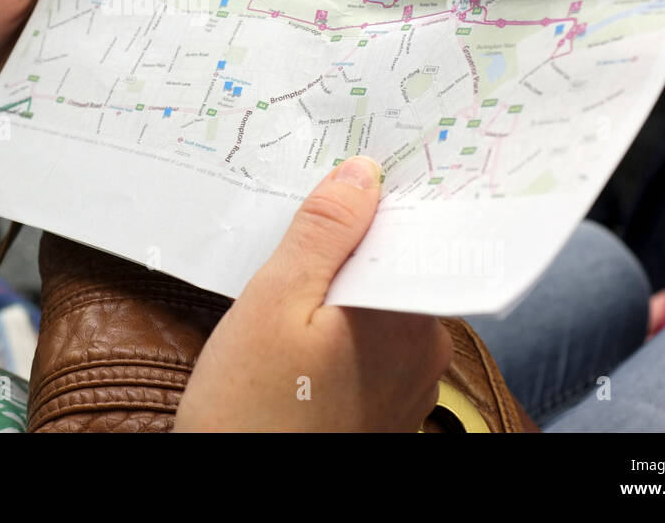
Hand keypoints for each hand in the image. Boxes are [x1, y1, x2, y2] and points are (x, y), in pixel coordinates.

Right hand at [174, 156, 451, 431]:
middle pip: (391, 262)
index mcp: (409, 314)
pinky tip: (296, 334)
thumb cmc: (251, 410)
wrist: (240, 501)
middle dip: (346, 243)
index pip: (409, 228)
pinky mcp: (386, 405)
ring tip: (286, 289)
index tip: (340, 175)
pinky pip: (370, 340)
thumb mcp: (273, 302)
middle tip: (292, 236)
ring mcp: (409, 382)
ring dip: (337, 286)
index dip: (373, 197)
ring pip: (377, 301)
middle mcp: (425, 348)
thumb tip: (361, 174)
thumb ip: (323, 232)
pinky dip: (337, 325)